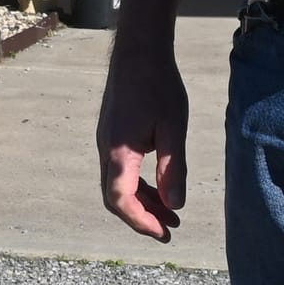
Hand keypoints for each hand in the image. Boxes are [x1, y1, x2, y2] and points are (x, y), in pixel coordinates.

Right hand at [96, 0, 188, 241]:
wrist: (138, 51)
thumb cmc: (158, 85)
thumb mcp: (173, 129)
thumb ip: (173, 168)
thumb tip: (176, 204)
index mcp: (119, 151)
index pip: (121, 200)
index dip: (141, 221)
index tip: (164, 233)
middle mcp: (106, 150)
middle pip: (117, 197)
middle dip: (143, 217)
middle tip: (170, 230)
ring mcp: (106, 142)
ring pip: (118, 184)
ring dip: (143, 201)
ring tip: (171, 212)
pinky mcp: (112, 134)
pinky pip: (121, 169)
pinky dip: (139, 184)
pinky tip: (161, 185)